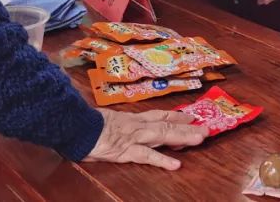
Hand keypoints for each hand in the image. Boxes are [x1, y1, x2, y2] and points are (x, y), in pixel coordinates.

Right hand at [84, 109, 208, 169]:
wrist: (74, 125)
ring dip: (183, 137)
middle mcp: (136, 126)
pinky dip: (162, 159)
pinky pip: (146, 155)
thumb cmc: (85, 124)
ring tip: (201, 138)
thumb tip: (116, 125)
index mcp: (131, 119)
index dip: (174, 116)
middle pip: (165, 124)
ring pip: (162, 135)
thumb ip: (114, 124)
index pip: (157, 116)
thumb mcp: (103, 121)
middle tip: (206, 128)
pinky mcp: (126, 150)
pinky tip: (176, 164)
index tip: (189, 116)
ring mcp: (133, 137)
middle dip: (186, 127)